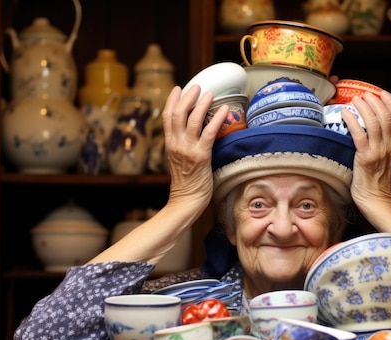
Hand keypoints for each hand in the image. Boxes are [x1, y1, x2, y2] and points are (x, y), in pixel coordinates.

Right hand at [161, 85, 228, 208]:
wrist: (186, 201)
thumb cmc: (187, 184)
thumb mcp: (178, 161)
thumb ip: (182, 147)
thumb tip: (192, 134)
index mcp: (169, 145)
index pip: (167, 117)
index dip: (172, 101)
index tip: (178, 89)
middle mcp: (176, 144)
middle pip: (178, 113)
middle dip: (187, 97)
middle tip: (197, 86)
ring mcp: (188, 149)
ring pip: (192, 119)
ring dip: (202, 104)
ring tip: (210, 94)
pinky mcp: (201, 156)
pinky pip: (209, 132)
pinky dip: (217, 119)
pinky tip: (224, 110)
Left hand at [343, 90, 390, 221]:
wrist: (377, 204)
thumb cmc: (376, 186)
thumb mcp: (383, 163)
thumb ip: (379, 148)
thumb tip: (365, 136)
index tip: (382, 92)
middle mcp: (389, 147)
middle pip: (386, 115)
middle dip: (375, 100)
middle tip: (364, 93)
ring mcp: (378, 152)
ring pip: (375, 121)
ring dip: (364, 107)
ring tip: (355, 99)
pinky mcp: (366, 159)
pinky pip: (359, 134)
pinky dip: (352, 120)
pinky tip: (345, 113)